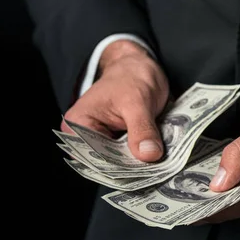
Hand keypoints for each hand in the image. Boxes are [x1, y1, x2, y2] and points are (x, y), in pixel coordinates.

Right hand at [61, 40, 168, 161]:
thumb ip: (142, 128)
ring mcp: (105, 143)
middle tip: (158, 171)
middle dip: (132, 168)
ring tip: (161, 165)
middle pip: (108, 165)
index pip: (93, 158)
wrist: (140, 66)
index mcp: (78, 125)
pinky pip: (133, 158)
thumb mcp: (137, 100)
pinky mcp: (121, 145)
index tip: (142, 172)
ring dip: (142, 165)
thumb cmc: (131, 76)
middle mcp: (86, 137)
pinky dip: (146, 158)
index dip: (117, 168)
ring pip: (123, 164)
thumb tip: (149, 155)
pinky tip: (161, 159)